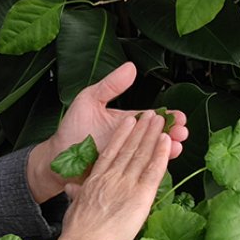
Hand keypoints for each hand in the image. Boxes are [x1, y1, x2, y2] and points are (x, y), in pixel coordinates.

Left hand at [27, 62, 187, 201]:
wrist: (56, 157)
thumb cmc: (72, 127)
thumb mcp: (90, 100)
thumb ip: (110, 86)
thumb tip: (131, 67)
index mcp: (127, 123)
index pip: (152, 119)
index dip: (168, 118)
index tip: (181, 117)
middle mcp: (130, 140)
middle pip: (156, 136)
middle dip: (172, 134)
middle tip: (183, 132)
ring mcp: (126, 157)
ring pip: (151, 153)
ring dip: (166, 150)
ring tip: (176, 147)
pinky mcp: (120, 173)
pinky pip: (138, 170)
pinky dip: (151, 167)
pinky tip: (160, 164)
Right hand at [47, 112, 171, 239]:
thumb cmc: (77, 233)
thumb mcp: (72, 208)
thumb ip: (76, 195)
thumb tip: (70, 189)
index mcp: (96, 180)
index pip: (111, 152)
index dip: (121, 135)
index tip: (128, 122)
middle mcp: (112, 177)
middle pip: (130, 148)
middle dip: (141, 130)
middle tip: (151, 115)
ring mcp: (127, 184)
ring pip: (142, 154)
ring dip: (152, 135)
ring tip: (161, 120)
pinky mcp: (141, 195)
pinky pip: (154, 170)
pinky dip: (161, 154)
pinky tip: (166, 141)